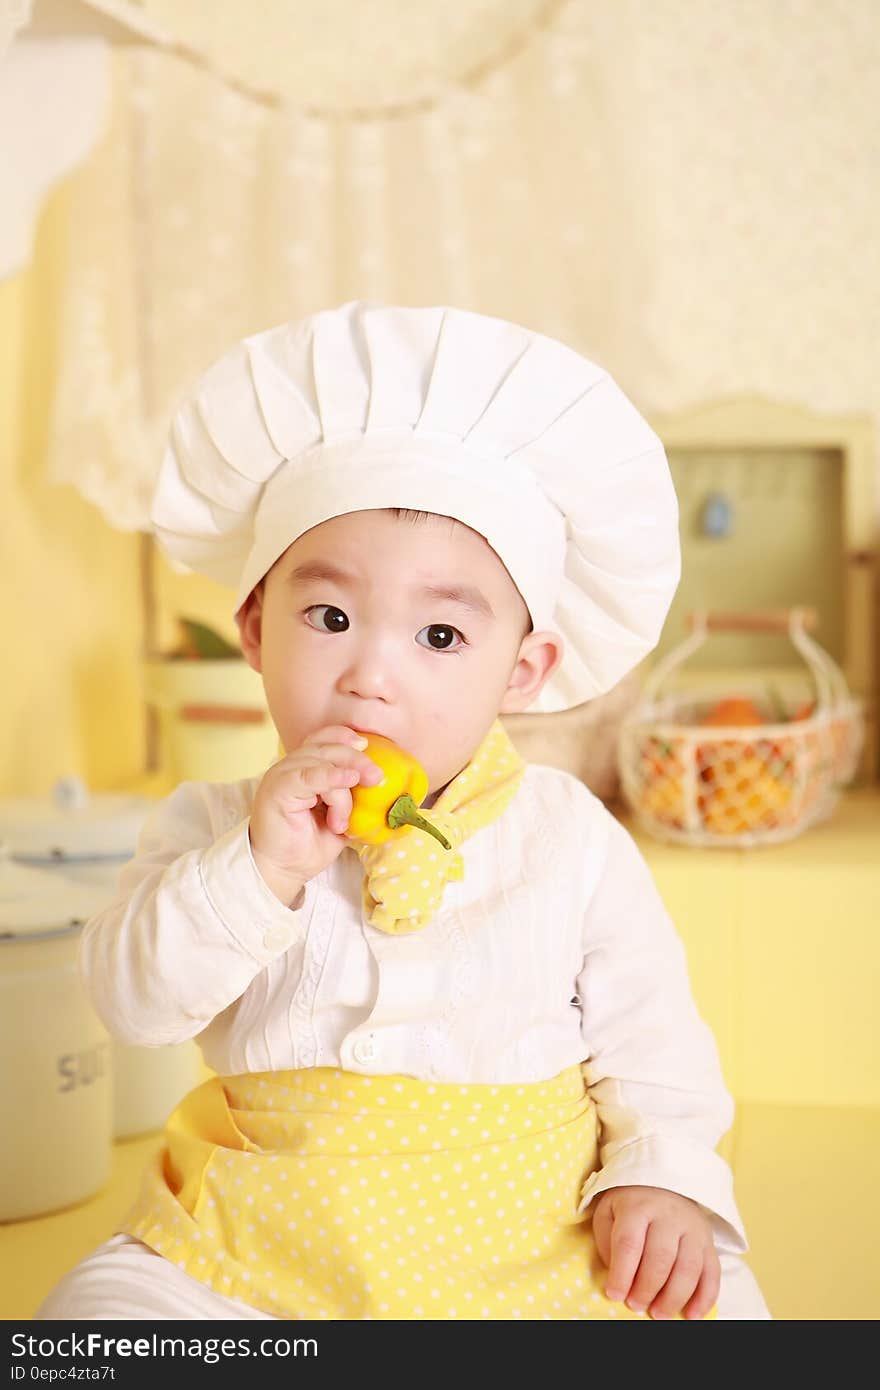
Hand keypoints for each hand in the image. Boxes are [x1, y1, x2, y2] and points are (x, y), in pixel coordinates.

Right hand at [249, 725, 383, 903]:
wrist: (282, 871)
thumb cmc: (307, 846)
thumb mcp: (341, 819)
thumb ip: (355, 802)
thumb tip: (386, 795)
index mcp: (303, 769)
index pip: (323, 739)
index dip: (344, 737)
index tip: (367, 745)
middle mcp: (290, 768)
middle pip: (326, 747)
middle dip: (356, 759)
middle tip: (376, 777)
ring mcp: (281, 776)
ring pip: (321, 762)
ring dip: (341, 789)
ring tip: (342, 821)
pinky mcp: (277, 790)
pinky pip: (308, 775)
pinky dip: (330, 776)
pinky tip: (347, 780)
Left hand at [591, 1185, 719, 1319]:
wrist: (662, 1183)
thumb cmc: (630, 1206)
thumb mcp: (609, 1213)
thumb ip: (607, 1243)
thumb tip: (618, 1279)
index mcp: (638, 1207)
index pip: (629, 1243)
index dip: (621, 1273)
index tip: (614, 1295)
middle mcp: (668, 1216)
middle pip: (661, 1257)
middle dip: (647, 1288)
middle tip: (635, 1306)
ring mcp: (693, 1228)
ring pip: (688, 1268)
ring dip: (674, 1298)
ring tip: (658, 1314)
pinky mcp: (709, 1242)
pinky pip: (712, 1273)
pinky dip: (704, 1298)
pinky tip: (692, 1316)